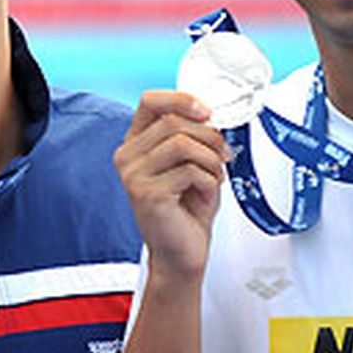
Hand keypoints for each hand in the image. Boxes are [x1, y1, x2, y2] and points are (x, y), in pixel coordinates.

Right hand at [114, 91, 230, 285]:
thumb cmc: (187, 208)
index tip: (207, 111)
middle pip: (173, 122)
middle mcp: (127, 157)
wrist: (181, 252)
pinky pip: (189, 171)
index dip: (181, 99)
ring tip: (216, 177)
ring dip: (211, 160)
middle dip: (209, 136)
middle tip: (224, 155)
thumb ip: (193, 135)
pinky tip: (207, 194)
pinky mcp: (146, 194)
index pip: (149, 101)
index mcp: (135, 143)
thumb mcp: (191, 162)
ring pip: (183, 144)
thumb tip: (213, 114)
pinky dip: (209, 181)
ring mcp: (133, 176)